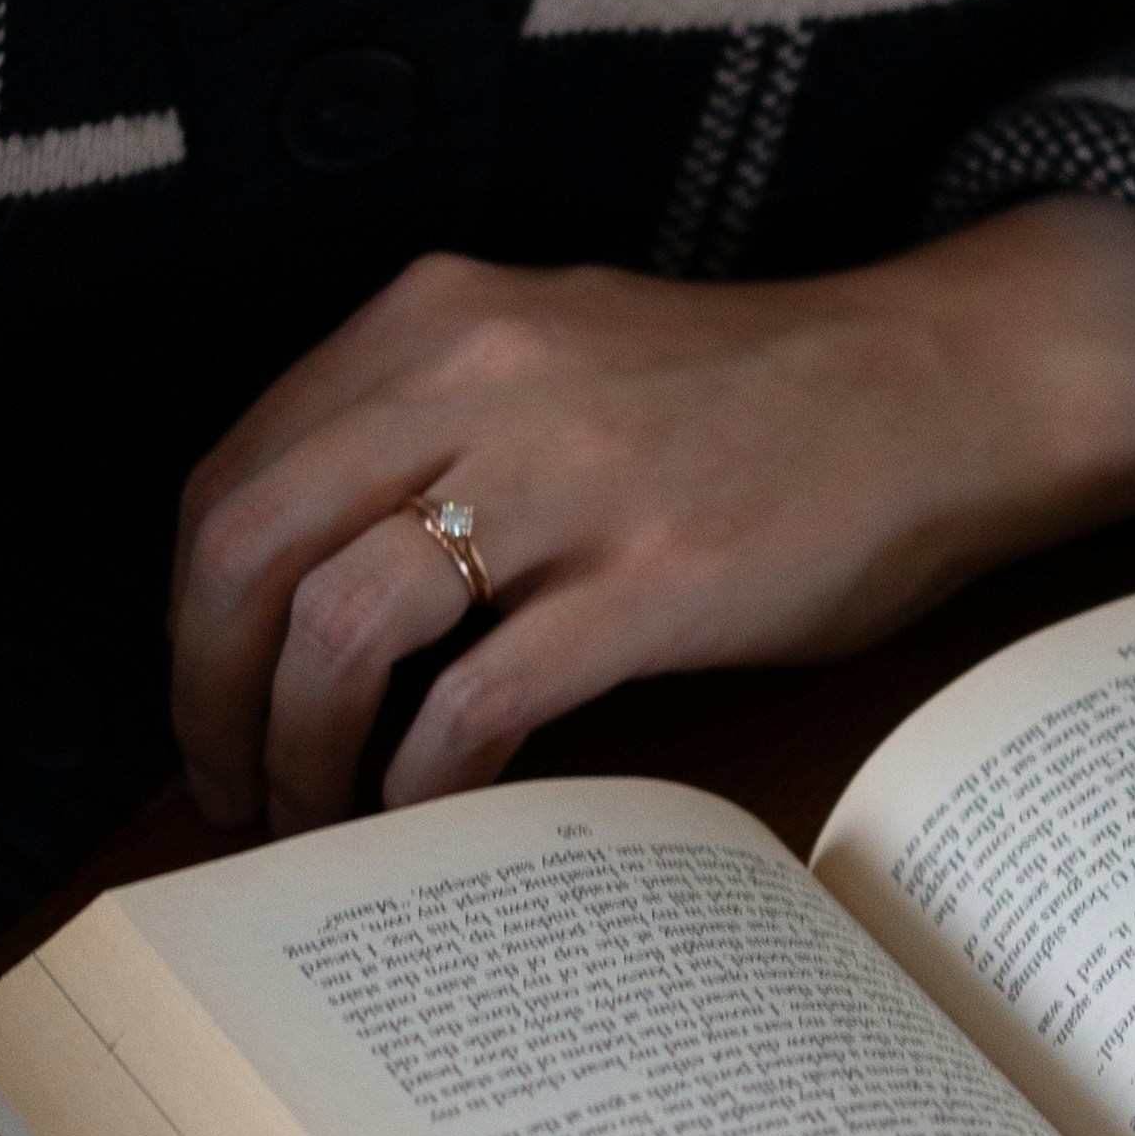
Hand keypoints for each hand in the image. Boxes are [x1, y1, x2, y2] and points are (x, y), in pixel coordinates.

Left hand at [168, 194, 1134, 829]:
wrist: (944, 389)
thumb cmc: (750, 398)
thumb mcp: (555, 353)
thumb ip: (426, 426)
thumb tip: (301, 579)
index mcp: (438, 320)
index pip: (235, 475)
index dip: (190, 611)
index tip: (204, 694)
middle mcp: (479, 379)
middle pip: (250, 551)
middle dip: (208, 692)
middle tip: (225, 782)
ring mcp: (569, 480)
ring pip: (340, 626)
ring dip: (298, 748)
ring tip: (310, 815)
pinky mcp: (654, 579)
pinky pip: (478, 699)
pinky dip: (419, 776)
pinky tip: (423, 814)